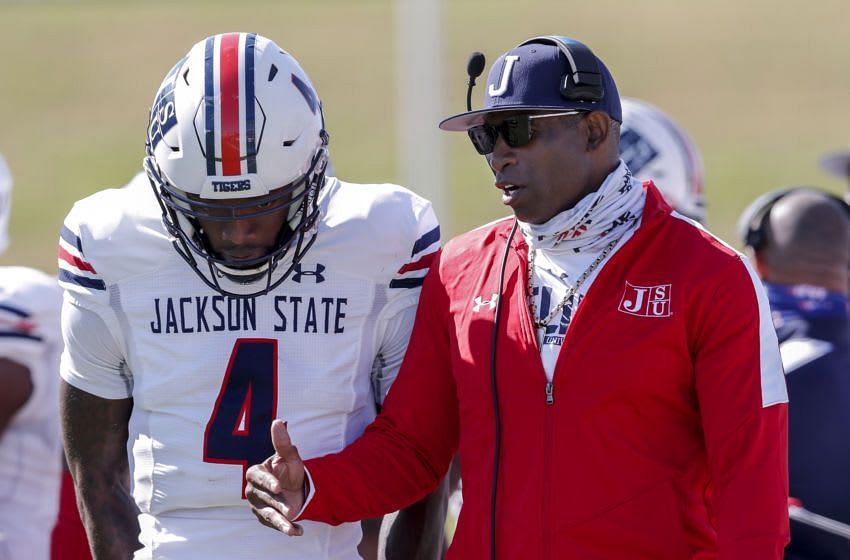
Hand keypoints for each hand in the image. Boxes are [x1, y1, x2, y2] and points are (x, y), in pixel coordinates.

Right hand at [246, 419, 306, 535]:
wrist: (295, 488)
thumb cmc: (288, 470)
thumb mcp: (290, 456)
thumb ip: (283, 442)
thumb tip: (278, 421)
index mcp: (256, 473)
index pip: (258, 477)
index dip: (267, 482)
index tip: (278, 487)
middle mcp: (254, 491)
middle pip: (264, 498)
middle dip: (277, 503)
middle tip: (290, 508)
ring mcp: (259, 506)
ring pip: (269, 514)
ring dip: (281, 521)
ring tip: (293, 524)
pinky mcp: (266, 518)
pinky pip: (275, 524)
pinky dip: (288, 528)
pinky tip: (298, 531)